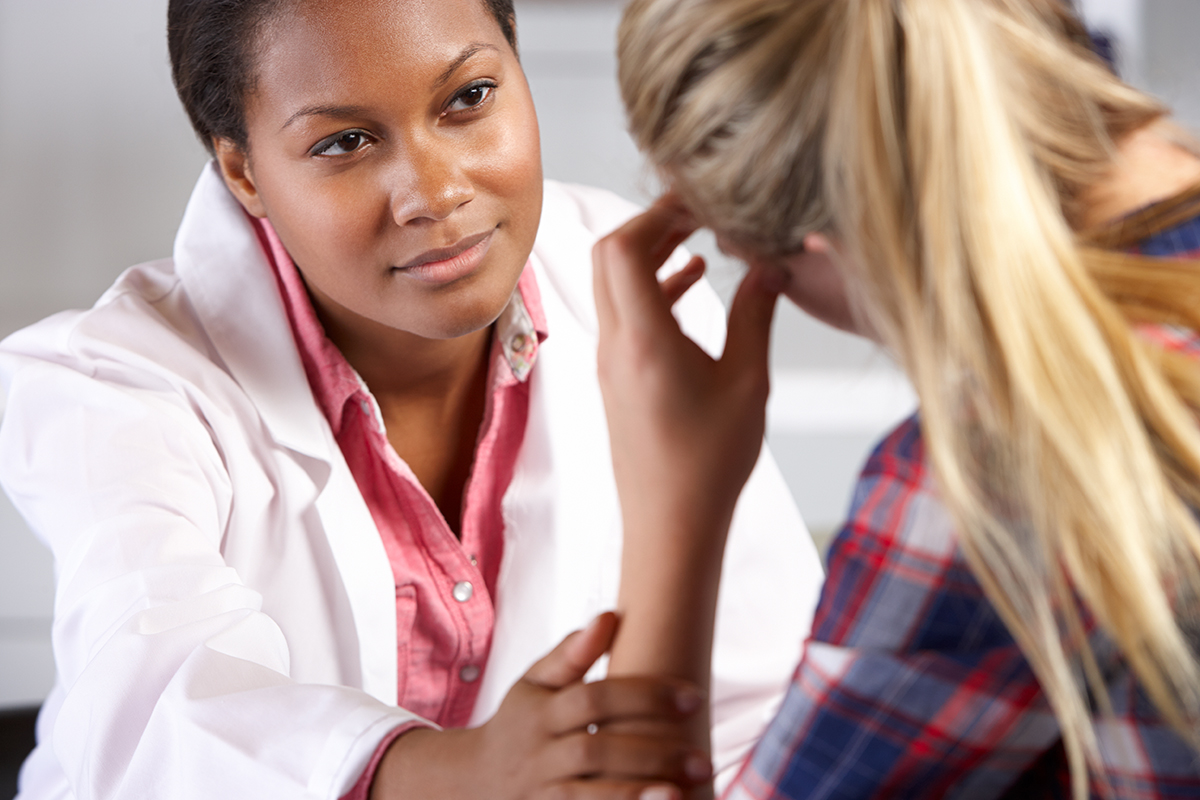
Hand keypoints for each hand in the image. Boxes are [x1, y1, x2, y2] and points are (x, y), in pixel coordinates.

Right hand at [371, 613, 710, 799]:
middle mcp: (539, 753)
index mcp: (542, 712)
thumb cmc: (521, 722)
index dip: (644, 696)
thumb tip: (610, 615)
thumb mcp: (534, 683)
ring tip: (681, 794)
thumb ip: (571, 654)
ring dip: (634, 795)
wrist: (471, 780)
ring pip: (587, 795)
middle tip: (703, 758)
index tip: (694, 697)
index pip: (594, 698)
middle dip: (652, 753)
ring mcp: (540, 792)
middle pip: (596, 750)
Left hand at [592, 194, 783, 541]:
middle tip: (698, 210)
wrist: (670, 525)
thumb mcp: (747, 381)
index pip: (623, 248)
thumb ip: (756, 314)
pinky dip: (654, 288)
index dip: (656, 212)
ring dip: (651, 254)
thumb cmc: (710, 463)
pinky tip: (693, 282)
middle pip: (610, 257)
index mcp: (643, 339)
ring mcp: (611, 361)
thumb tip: (771, 268)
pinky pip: (626, 314)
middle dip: (650, 223)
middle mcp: (616, 344)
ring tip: (699, 237)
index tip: (696, 198)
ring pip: (615, 285)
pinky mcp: (618, 378)